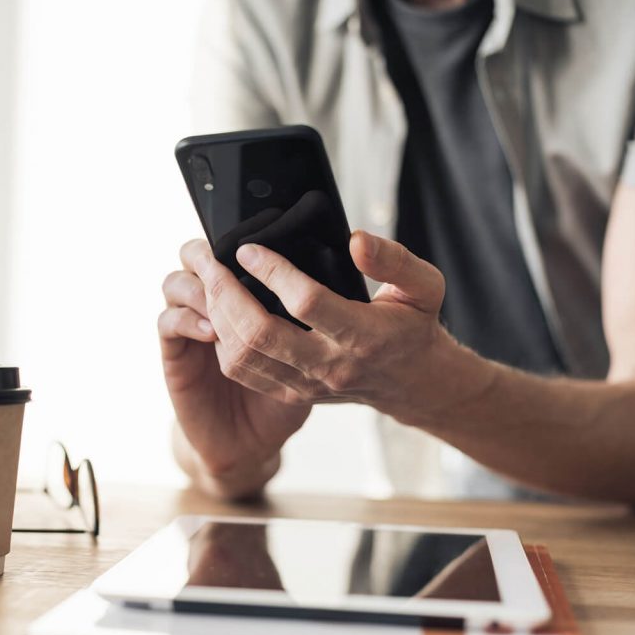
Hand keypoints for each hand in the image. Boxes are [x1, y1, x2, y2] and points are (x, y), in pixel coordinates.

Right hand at [158, 242, 311, 497]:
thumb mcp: (322, 348)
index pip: (230, 249)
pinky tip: (212, 329)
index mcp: (245, 296)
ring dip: (199, 285)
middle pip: (193, 257)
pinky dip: (186, 318)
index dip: (235, 240)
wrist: (252, 443)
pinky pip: (168, 324)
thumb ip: (334, 308)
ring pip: (176, 284)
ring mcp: (189, 330)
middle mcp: (211, 306)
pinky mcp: (175, 356)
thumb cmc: (290, 393)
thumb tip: (354, 253)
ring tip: (222, 292)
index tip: (257, 243)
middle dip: (210, 255)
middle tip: (230, 258)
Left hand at [189, 230, 477, 422]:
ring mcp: (307, 384)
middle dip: (228, 293)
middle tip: (211, 262)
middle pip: (261, 333)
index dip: (272, 272)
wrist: (411, 382)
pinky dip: (223, 342)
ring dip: (218, 316)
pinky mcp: (291, 394)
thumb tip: (355, 240)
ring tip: (210, 282)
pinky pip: (243, 372)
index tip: (249, 249)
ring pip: (244, 355)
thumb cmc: (412, 326)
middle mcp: (331, 365)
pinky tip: (219, 313)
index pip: (307, 303)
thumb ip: (393, 260)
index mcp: (364, 336)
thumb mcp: (424, 286)